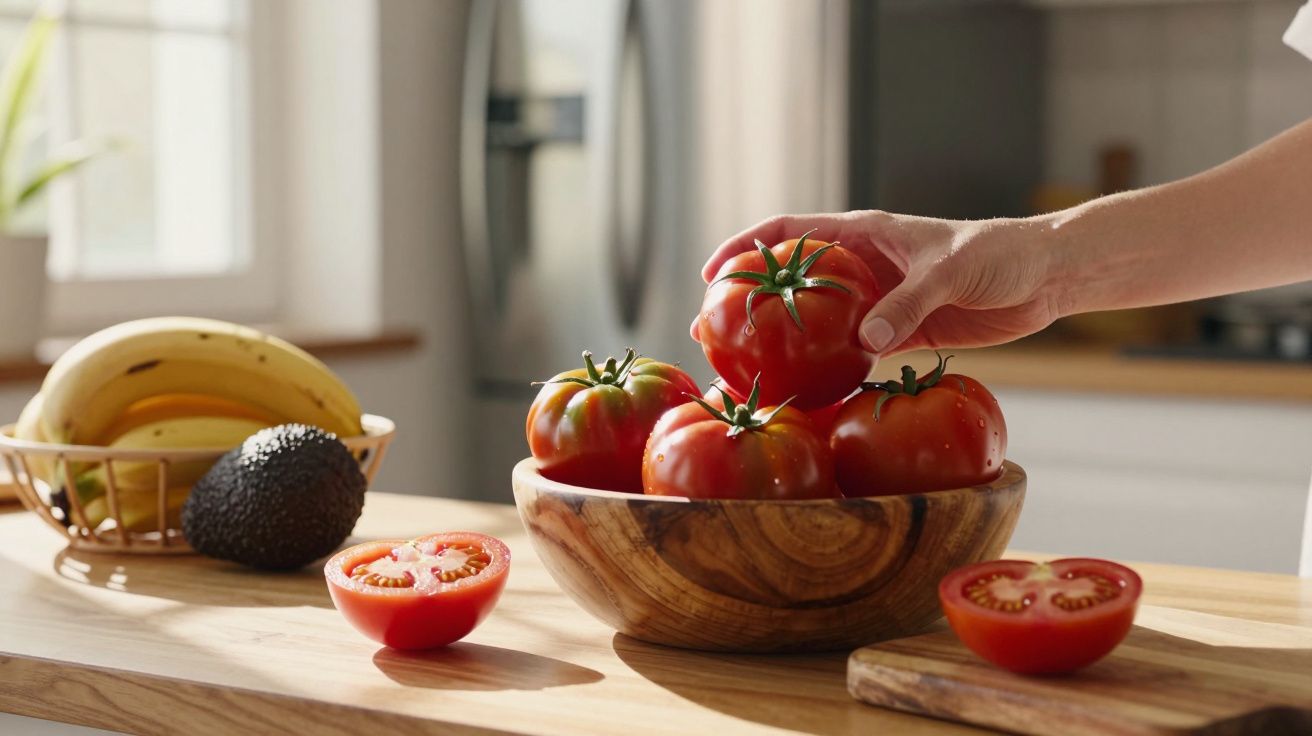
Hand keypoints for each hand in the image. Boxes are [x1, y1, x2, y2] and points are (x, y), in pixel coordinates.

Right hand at [693, 210, 1064, 355]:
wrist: (1043, 278)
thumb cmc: (999, 256)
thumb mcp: (950, 272)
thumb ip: (907, 303)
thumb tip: (863, 341)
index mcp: (863, 234)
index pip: (789, 232)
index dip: (745, 248)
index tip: (713, 273)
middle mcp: (861, 266)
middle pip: (790, 281)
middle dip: (748, 302)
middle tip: (710, 331)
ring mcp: (875, 301)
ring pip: (814, 321)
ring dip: (781, 342)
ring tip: (743, 367)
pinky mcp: (897, 332)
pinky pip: (849, 352)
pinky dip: (826, 368)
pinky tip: (805, 390)